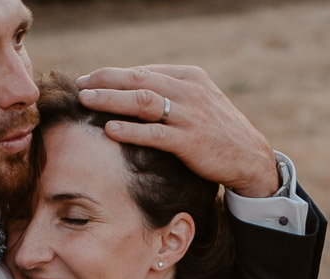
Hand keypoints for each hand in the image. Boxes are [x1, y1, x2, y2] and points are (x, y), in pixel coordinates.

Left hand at [76, 65, 279, 197]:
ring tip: (86, 100)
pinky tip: (110, 129)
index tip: (90, 79)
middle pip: (139, 79)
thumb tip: (134, 91)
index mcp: (189, 77)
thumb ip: (171, 94)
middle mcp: (189, 91)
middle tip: (80, 85)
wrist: (249, 157)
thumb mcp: (199, 103)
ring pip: (143, 101)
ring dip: (111, 99)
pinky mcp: (191, 141)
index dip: (114, 74)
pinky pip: (154, 133)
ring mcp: (190, 115)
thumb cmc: (218, 132)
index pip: (144, 70)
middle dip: (105, 80)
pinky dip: (131, 130)